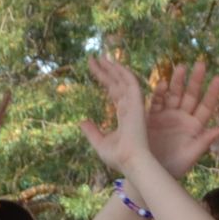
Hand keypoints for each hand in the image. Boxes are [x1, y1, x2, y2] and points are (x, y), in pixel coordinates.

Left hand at [81, 55, 157, 172]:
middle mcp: (130, 107)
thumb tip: (81, 122)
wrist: (130, 162)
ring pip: (124, 80)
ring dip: (113, 68)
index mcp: (123, 114)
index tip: (92, 67)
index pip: (113, 91)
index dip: (103, 78)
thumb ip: (92, 132)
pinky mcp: (137, 105)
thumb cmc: (119, 157)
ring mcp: (135, 105)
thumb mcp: (100, 143)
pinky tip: (113, 64)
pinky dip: (123, 73)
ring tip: (101, 57)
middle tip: (94, 58)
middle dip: (106, 70)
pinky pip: (131, 84)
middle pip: (117, 83)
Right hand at [146, 60, 218, 178]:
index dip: (212, 93)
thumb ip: (205, 141)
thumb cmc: (173, 168)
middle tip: (201, 64)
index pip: (206, 106)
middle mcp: (182, 118)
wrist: (149, 174)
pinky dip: (159, 93)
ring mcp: (167, 116)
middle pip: (191, 96)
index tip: (218, 79)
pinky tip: (162, 84)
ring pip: (174, 95)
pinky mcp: (152, 117)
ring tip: (182, 68)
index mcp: (195, 126)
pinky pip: (156, 102)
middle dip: (196, 81)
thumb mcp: (190, 156)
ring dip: (177, 82)